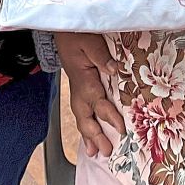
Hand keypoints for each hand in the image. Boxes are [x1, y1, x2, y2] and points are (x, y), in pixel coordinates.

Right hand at [55, 31, 123, 157]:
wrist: (63, 31)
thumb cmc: (78, 35)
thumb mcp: (91, 42)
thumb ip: (102, 57)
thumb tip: (114, 70)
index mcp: (84, 80)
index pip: (98, 102)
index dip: (109, 116)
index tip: (120, 129)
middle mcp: (79, 90)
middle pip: (87, 117)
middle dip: (96, 136)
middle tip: (106, 152)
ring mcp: (77, 91)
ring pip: (82, 118)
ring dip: (89, 136)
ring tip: (95, 153)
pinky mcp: (79, 89)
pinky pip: (81, 112)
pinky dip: (85, 127)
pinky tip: (89, 138)